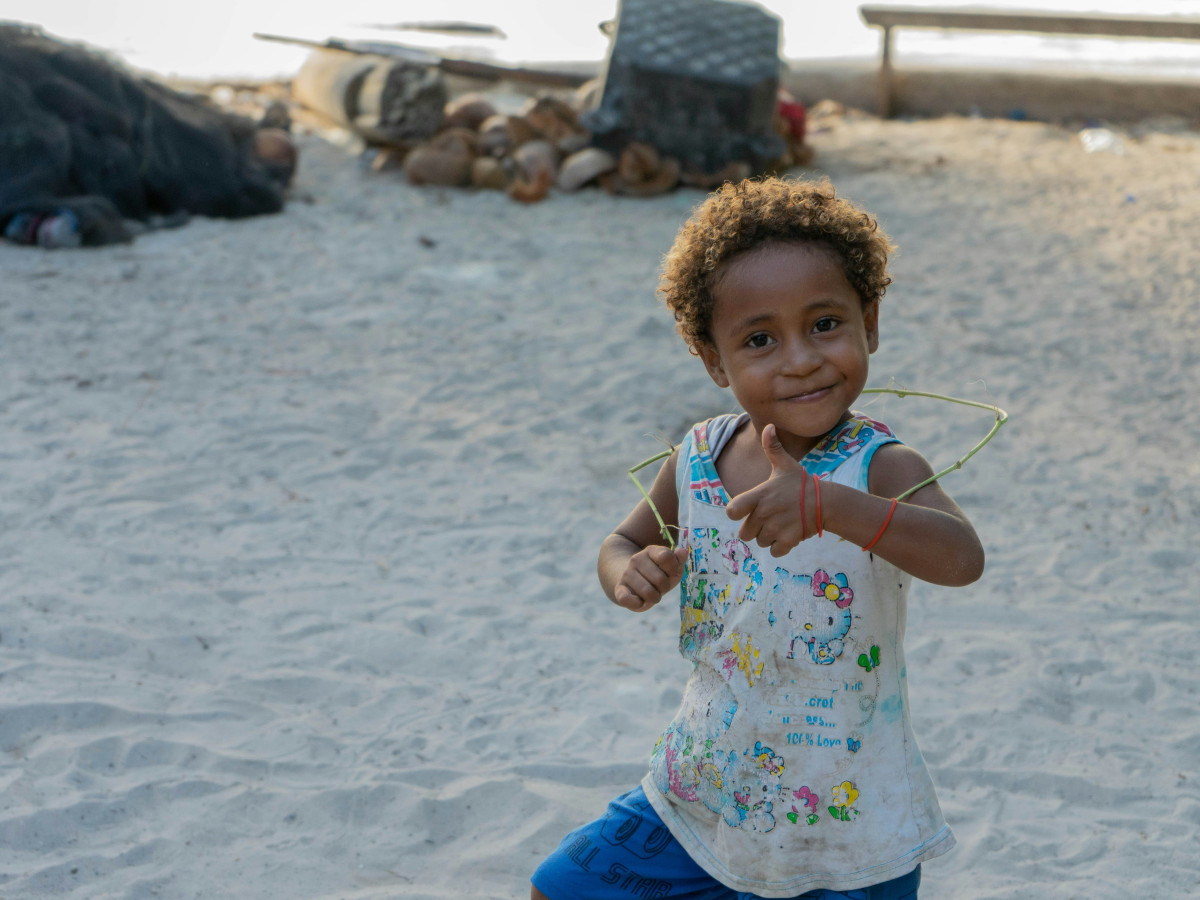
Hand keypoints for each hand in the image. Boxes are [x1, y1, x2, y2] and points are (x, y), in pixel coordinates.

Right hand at [613, 544, 687, 611]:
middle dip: (665, 587)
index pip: (666, 557)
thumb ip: (678, 560)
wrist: (631, 580)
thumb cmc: (657, 574)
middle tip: (660, 587)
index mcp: (651, 551)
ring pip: (648, 592)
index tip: (671, 573)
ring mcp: (627, 574)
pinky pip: (627, 599)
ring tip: (652, 594)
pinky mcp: (619, 589)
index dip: (673, 569)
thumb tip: (683, 551)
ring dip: (654, 598)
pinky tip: (640, 601)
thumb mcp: (670, 567)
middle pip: (660, 579)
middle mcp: (637, 560)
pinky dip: (637, 604)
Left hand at [725, 424, 810, 556]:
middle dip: (754, 529)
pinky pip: (774, 552)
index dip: (736, 513)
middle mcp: (764, 514)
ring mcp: (776, 529)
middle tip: (769, 518)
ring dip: (768, 537)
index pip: (732, 511)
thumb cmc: (801, 483)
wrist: (826, 501)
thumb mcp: (785, 465)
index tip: (745, 510)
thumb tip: (769, 426)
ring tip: (780, 524)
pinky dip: (780, 547)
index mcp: (759, 496)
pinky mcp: (788, 541)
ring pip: (760, 542)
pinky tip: (788, 534)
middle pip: (744, 533)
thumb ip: (772, 447)